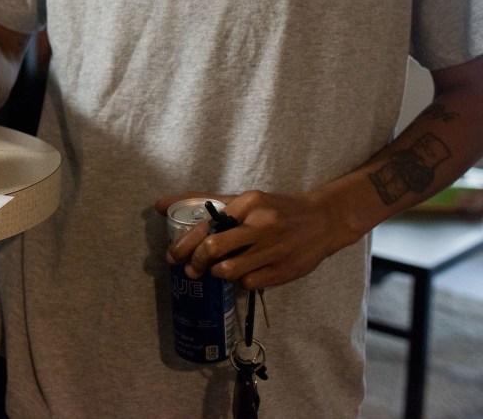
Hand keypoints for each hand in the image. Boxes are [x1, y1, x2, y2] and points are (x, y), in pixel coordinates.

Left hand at [154, 188, 359, 289]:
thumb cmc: (276, 210)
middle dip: (196, 262)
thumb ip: (205, 202)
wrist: (323, 220)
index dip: (184, 244)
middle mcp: (261, 224)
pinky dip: (239, 282)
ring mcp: (274, 249)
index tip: (173, 256)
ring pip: (230, 270)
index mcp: (248, 203)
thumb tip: (160, 205)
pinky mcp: (285, 270)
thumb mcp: (245, 201)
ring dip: (217, 273)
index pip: (207, 225)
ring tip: (217, 270)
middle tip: (191, 270)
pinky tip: (241, 275)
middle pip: (215, 248)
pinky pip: (250, 283)